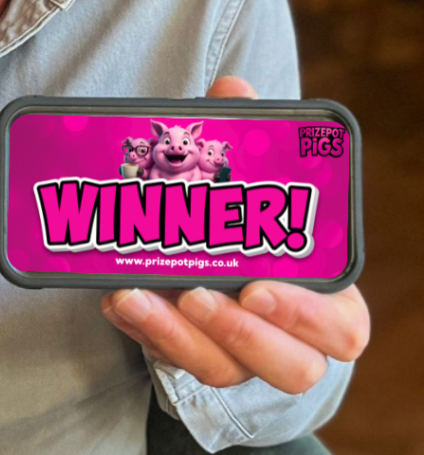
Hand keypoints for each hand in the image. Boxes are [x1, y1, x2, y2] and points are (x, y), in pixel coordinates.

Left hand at [101, 76, 369, 393]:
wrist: (220, 264)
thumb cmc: (256, 226)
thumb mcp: (255, 185)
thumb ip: (248, 139)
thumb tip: (232, 87)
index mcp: (324, 303)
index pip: (338, 328)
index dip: (305, 316)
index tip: (258, 286)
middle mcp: (285, 339)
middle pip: (284, 364)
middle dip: (238, 332)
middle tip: (195, 294)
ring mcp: (236, 355)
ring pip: (219, 367)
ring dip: (174, 334)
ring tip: (134, 294)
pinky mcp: (189, 355)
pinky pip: (169, 356)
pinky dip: (142, 330)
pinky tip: (116, 297)